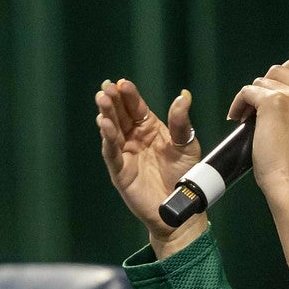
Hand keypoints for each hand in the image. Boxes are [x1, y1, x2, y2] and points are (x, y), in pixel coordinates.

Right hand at [95, 78, 204, 255]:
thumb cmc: (185, 175)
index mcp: (149, 127)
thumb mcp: (186, 144)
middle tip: (106, 87)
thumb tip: (183, 95)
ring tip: (102, 100)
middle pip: (120, 115)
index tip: (123, 83)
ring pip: (112, 130)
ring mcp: (125, 153)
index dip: (128, 95)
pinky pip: (111, 152)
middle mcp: (134, 137)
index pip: (136, 107)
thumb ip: (181, 121)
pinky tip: (104, 124)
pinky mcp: (120, 170)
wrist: (181, 204)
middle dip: (112, 100)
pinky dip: (107, 138)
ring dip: (106, 115)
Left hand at [227, 53, 288, 206]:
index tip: (274, 86)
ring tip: (248, 117)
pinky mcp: (273, 102)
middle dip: (265, 86)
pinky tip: (238, 118)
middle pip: (278, 70)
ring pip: (262, 81)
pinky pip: (247, 91)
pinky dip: (238, 104)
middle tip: (257, 107)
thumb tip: (274, 84)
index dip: (286, 69)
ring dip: (251, 97)